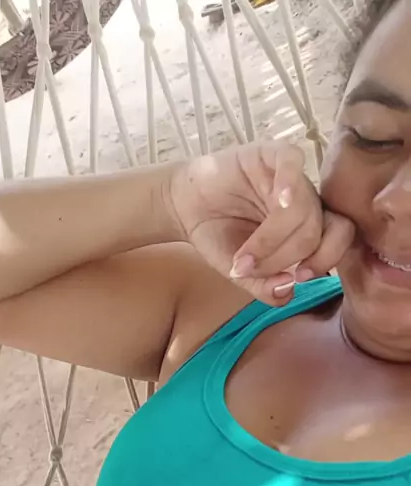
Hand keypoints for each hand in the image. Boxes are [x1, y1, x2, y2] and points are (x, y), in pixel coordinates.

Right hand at [169, 142, 354, 304]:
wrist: (185, 208)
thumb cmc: (218, 238)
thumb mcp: (241, 274)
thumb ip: (265, 287)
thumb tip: (287, 291)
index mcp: (309, 226)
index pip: (340, 239)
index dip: (325, 260)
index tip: (297, 278)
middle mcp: (305, 201)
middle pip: (322, 228)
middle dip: (286, 256)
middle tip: (252, 269)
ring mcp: (289, 176)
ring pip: (304, 206)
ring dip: (272, 239)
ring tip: (241, 257)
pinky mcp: (269, 154)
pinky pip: (292, 162)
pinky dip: (291, 183)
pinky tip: (279, 200)